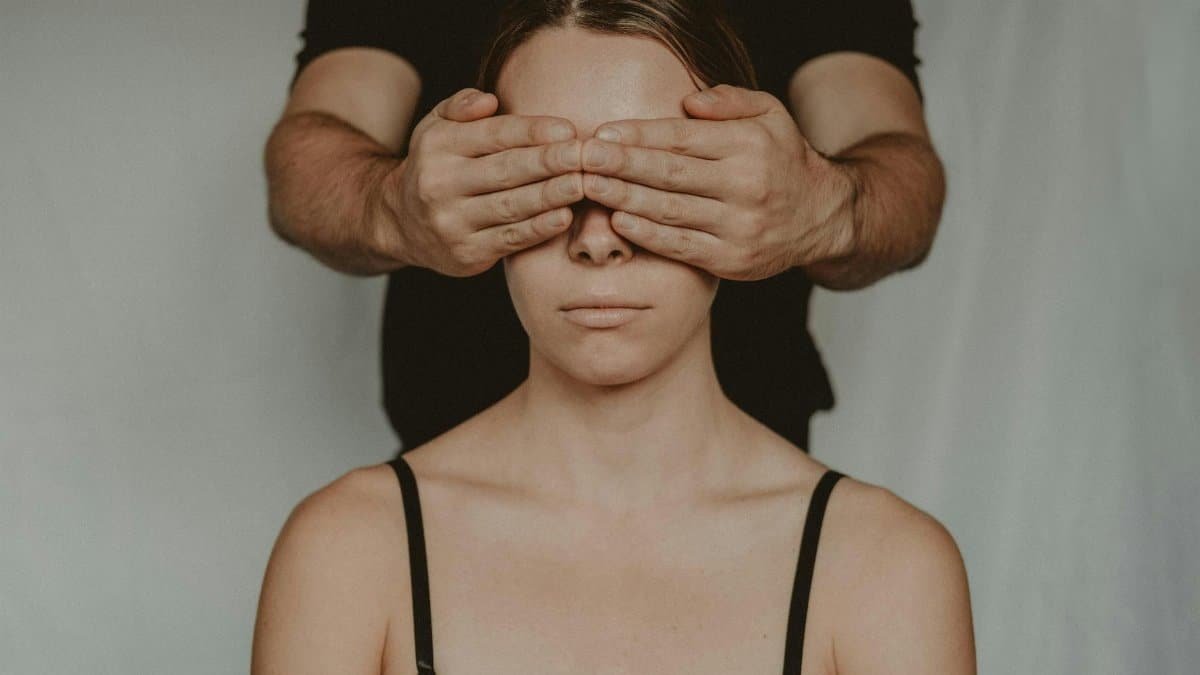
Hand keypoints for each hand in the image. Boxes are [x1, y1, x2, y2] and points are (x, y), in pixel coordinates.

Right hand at [382, 88, 584, 276]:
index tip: (568, 130)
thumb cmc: (436, 167)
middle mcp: (440, 184)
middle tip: (584, 155)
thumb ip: (461, 106)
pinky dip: (538, 229)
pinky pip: (509, 239)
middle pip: (505, 170)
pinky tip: (564, 217)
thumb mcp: (436, 127)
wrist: (401, 224)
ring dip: (550, 195)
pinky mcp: (466, 253)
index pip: (493, 135)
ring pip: (510, 206)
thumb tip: (489, 100)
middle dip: (549, 162)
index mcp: (438, 146)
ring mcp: (452, 222)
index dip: (533, 132)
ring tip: (582, 183)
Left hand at [578, 84, 856, 280]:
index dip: (640, 136)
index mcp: (749, 146)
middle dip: (622, 165)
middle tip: (585, 157)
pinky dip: (646, 234)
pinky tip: (618, 221)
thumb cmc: (781, 160)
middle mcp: (745, 186)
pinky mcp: (731, 260)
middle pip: (671, 174)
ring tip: (590, 187)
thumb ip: (729, 101)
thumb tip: (688, 101)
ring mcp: (738, 227)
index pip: (684, 138)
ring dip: (624, 198)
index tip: (605, 133)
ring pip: (670, 211)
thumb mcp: (769, 115)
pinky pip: (680, 246)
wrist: (821, 217)